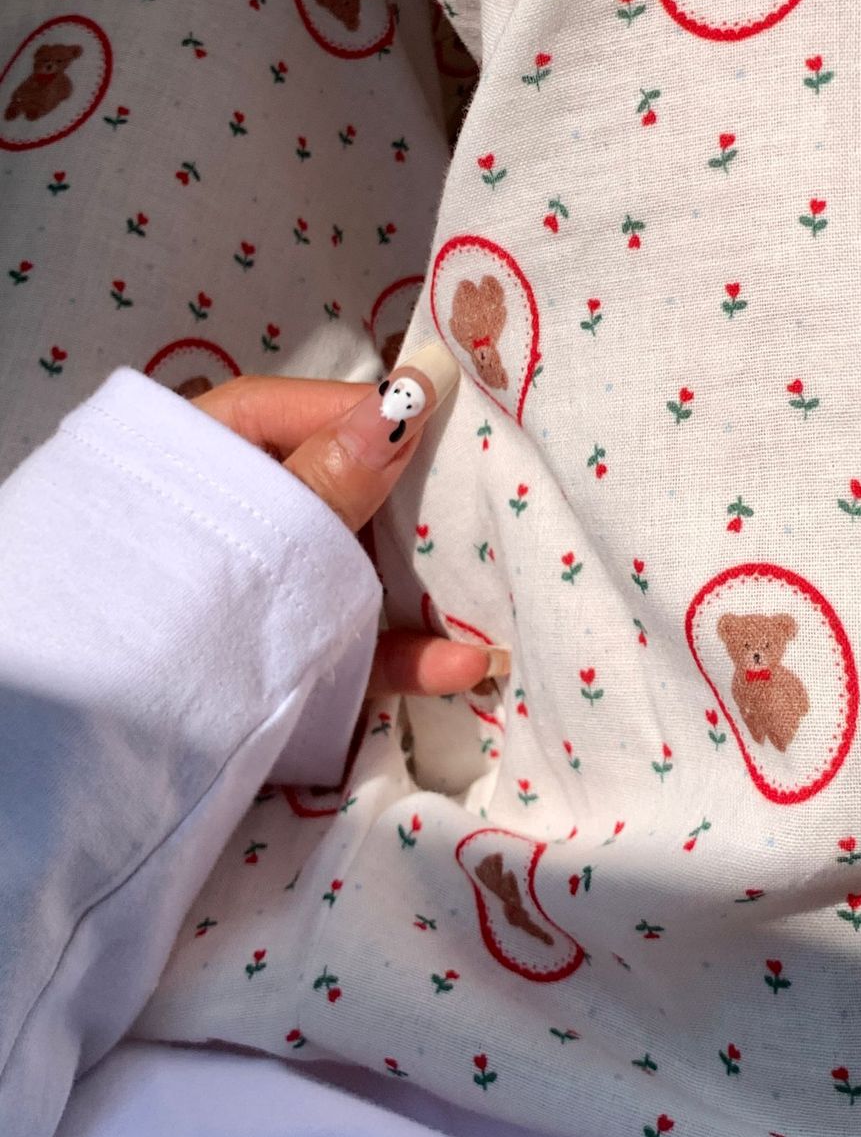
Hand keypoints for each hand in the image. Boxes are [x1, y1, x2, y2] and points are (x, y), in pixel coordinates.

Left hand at [193, 343, 504, 699]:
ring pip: (364, 569)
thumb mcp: (263, 526)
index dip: (385, 416)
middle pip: (356, 490)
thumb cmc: (168, 597)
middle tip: (497, 506)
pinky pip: (355, 639)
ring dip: (430, 592)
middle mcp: (254, 510)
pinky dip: (405, 653)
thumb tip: (410, 399)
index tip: (455, 429)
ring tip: (496, 599)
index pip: (319, 409)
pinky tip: (462, 667)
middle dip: (425, 508)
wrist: (86, 738)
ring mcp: (273, 583)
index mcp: (223, 449)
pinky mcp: (288, 650)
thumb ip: (336, 475)